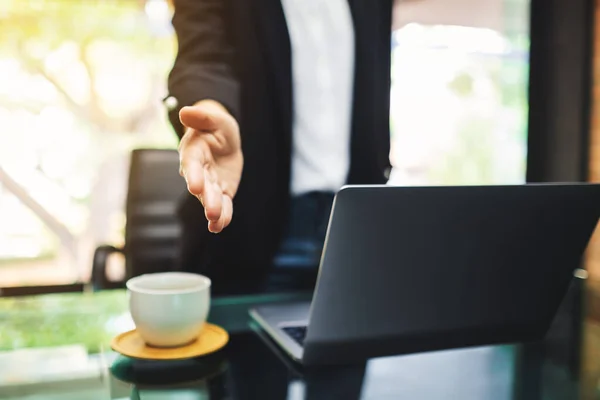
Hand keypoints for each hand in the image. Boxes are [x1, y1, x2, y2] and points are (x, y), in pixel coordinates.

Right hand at [178, 100, 242, 232]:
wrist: (224, 141)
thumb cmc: (217, 128)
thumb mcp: (216, 119)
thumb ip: (203, 118)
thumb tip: (185, 111)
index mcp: (193, 151)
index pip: (192, 164)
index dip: (193, 175)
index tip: (195, 186)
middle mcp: (198, 171)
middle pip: (202, 186)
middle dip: (207, 198)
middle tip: (211, 211)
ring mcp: (210, 183)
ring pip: (211, 198)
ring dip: (214, 211)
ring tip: (216, 222)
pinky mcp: (221, 192)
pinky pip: (222, 205)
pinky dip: (223, 216)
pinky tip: (219, 227)